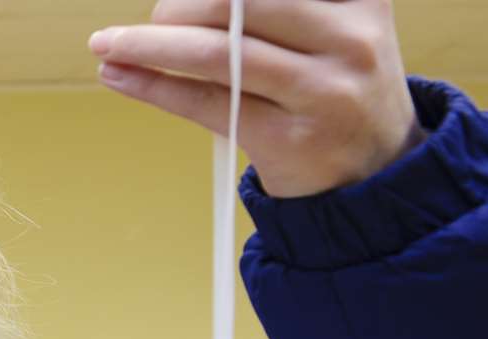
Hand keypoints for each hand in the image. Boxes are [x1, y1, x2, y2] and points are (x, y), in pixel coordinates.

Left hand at [90, 0, 421, 197]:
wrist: (378, 173)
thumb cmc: (335, 88)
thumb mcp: (334, 31)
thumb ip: (272, 10)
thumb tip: (178, 1)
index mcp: (360, 1)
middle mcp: (349, 41)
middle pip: (236, 2)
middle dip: (180, 5)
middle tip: (157, 17)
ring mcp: (321, 93)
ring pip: (216, 54)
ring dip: (148, 45)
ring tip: (109, 43)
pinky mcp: (287, 142)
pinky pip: (204, 104)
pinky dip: (152, 86)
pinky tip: (120, 74)